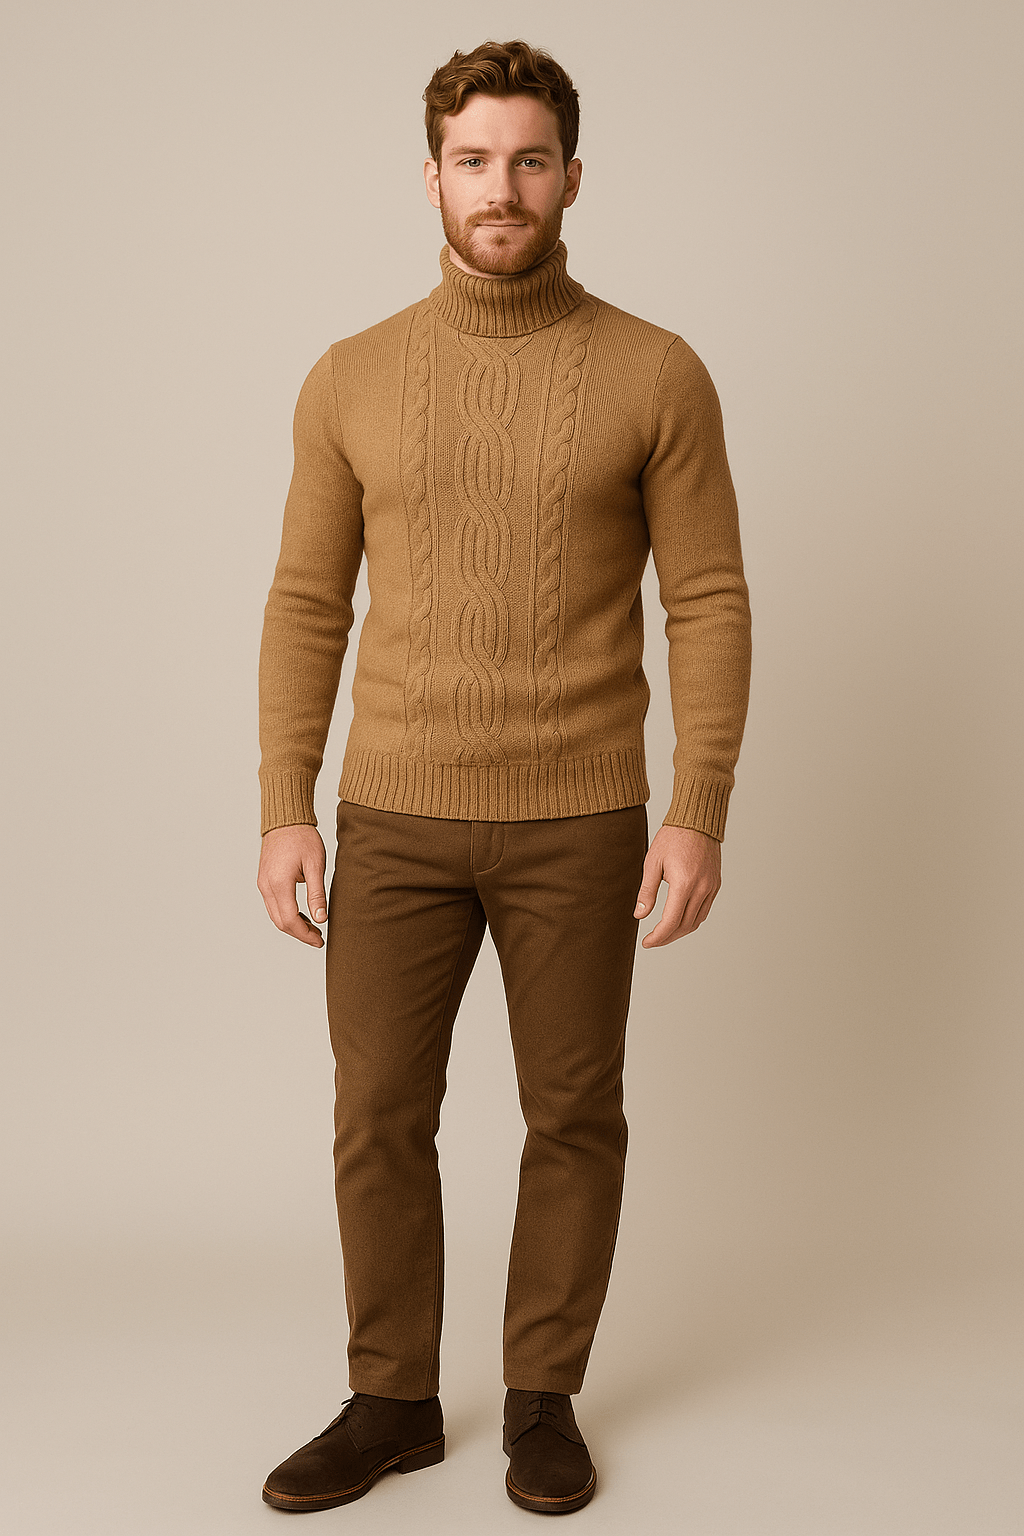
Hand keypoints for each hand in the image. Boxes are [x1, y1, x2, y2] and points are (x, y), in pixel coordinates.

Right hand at [257, 824, 327, 946]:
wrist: (285, 819)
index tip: (320, 940)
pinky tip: (302, 914)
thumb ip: (317, 894)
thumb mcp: (315, 865)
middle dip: (299, 933)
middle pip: (280, 922)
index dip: (305, 935)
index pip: (290, 920)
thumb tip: (321, 918)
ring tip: (313, 927)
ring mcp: (262, 883)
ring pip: (275, 915)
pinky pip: (273, 905)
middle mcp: (266, 886)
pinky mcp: (264, 880)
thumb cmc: (303, 838)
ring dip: (293, 925)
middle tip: (319, 938)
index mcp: (279, 884)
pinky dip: (286, 914)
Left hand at [633, 824, 720, 947]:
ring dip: (680, 931)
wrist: (697, 820)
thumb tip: (639, 915)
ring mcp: (711, 887)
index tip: (647, 942)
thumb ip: (647, 891)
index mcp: (684, 883)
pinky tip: (679, 919)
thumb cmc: (672, 838)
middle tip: (652, 941)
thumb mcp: (652, 863)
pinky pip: (704, 910)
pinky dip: (691, 920)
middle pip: (684, 926)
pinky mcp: (715, 884)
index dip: (658, 937)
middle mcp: (702, 888)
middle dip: (667, 937)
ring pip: (696, 921)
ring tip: (664, 933)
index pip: (671, 922)